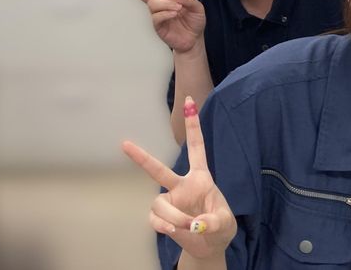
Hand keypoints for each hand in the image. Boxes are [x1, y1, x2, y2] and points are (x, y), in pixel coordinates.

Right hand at [117, 0, 205, 52]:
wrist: (194, 40)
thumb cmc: (195, 23)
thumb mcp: (198, 8)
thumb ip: (190, 0)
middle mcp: (162, 4)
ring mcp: (158, 15)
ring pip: (153, 4)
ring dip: (166, 4)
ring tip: (178, 9)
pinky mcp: (158, 26)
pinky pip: (156, 17)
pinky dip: (166, 14)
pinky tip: (174, 14)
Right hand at [122, 97, 236, 259]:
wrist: (210, 247)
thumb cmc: (220, 227)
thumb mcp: (225, 222)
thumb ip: (214, 221)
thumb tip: (195, 224)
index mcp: (200, 178)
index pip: (196, 147)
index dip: (193, 126)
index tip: (189, 103)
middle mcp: (182, 186)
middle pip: (159, 170)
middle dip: (142, 158)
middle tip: (125, 144)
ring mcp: (170, 202)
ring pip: (158, 203)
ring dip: (173, 217)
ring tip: (187, 227)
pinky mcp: (162, 219)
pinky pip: (154, 219)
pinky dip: (164, 227)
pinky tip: (174, 231)